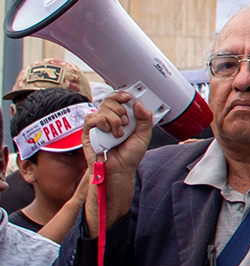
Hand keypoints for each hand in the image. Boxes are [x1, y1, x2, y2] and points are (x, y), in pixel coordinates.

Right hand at [83, 94, 153, 232]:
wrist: (119, 171)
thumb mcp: (143, 136)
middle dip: (120, 109)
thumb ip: (145, 120)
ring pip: (102, 108)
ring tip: (119, 133)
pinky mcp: (88, 133)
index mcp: (121, 118)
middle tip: (125, 123)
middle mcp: (108, 119)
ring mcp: (98, 126)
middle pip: (109, 100)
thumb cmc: (129, 156)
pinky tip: (108, 132)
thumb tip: (138, 104)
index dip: (121, 94)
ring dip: (114, 119)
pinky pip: (91, 118)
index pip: (117, 99)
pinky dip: (102, 122)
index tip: (129, 97)